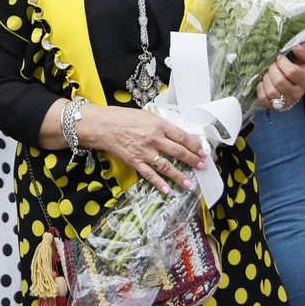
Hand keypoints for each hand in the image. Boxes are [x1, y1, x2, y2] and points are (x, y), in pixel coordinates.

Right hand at [79, 104, 204, 195]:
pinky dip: (159, 183)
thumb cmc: (123, 118)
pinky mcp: (135, 162)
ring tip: (189, 183)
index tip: (201, 151)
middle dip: (192, 160)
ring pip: (166, 166)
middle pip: (178, 152)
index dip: (194, 145)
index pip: (181, 136)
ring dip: (179, 176)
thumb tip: (175, 135)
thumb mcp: (146, 115)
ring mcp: (144, 152)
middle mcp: (154, 139)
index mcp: (158, 125)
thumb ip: (160, 125)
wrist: (103, 126)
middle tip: (201, 166)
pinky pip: (150, 175)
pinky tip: (167, 190)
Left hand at [257, 45, 304, 110]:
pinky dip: (261, 88)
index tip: (280, 59)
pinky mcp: (274, 106)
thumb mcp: (304, 62)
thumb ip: (303, 53)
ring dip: (266, 79)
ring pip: (271, 90)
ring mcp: (285, 102)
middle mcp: (296, 93)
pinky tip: (265, 83)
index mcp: (304, 81)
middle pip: (279, 81)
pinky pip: (263, 97)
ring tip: (269, 74)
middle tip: (273, 66)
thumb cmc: (298, 72)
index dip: (282, 62)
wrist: (295, 88)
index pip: (291, 71)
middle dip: (273, 69)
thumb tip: (296, 47)